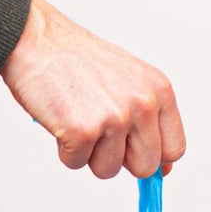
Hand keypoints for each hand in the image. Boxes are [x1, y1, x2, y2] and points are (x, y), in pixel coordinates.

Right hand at [0, 0, 185, 180]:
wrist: (36, 41)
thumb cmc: (75, 59)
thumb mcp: (127, 81)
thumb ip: (146, 119)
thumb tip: (160, 166)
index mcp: (159, 91)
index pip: (173, 149)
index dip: (152, 158)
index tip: (135, 155)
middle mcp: (142, 104)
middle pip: (145, 166)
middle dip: (119, 159)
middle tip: (99, 132)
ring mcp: (114, 119)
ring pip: (108, 170)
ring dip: (88, 153)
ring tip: (77, 118)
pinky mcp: (83, 132)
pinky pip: (76, 164)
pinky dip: (64, 148)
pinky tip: (62, 119)